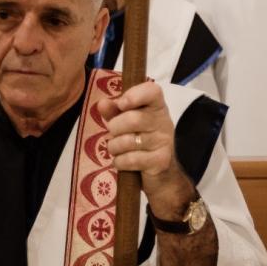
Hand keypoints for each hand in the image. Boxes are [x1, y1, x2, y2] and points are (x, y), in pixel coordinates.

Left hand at [97, 80, 194, 219]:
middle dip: (115, 128)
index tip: (121, 104)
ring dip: (114, 147)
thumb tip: (102, 103)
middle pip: (133, 119)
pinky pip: (130, 159)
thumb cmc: (142, 142)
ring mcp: (164, 141)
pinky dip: (120, 162)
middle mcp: (164, 121)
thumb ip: (114, 112)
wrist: (162, 174)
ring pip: (128, 141)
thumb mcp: (127, 123)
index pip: (152, 91)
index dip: (135, 95)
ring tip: (118, 149)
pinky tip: (123, 162)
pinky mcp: (160, 161)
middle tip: (114, 133)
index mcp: (157, 106)